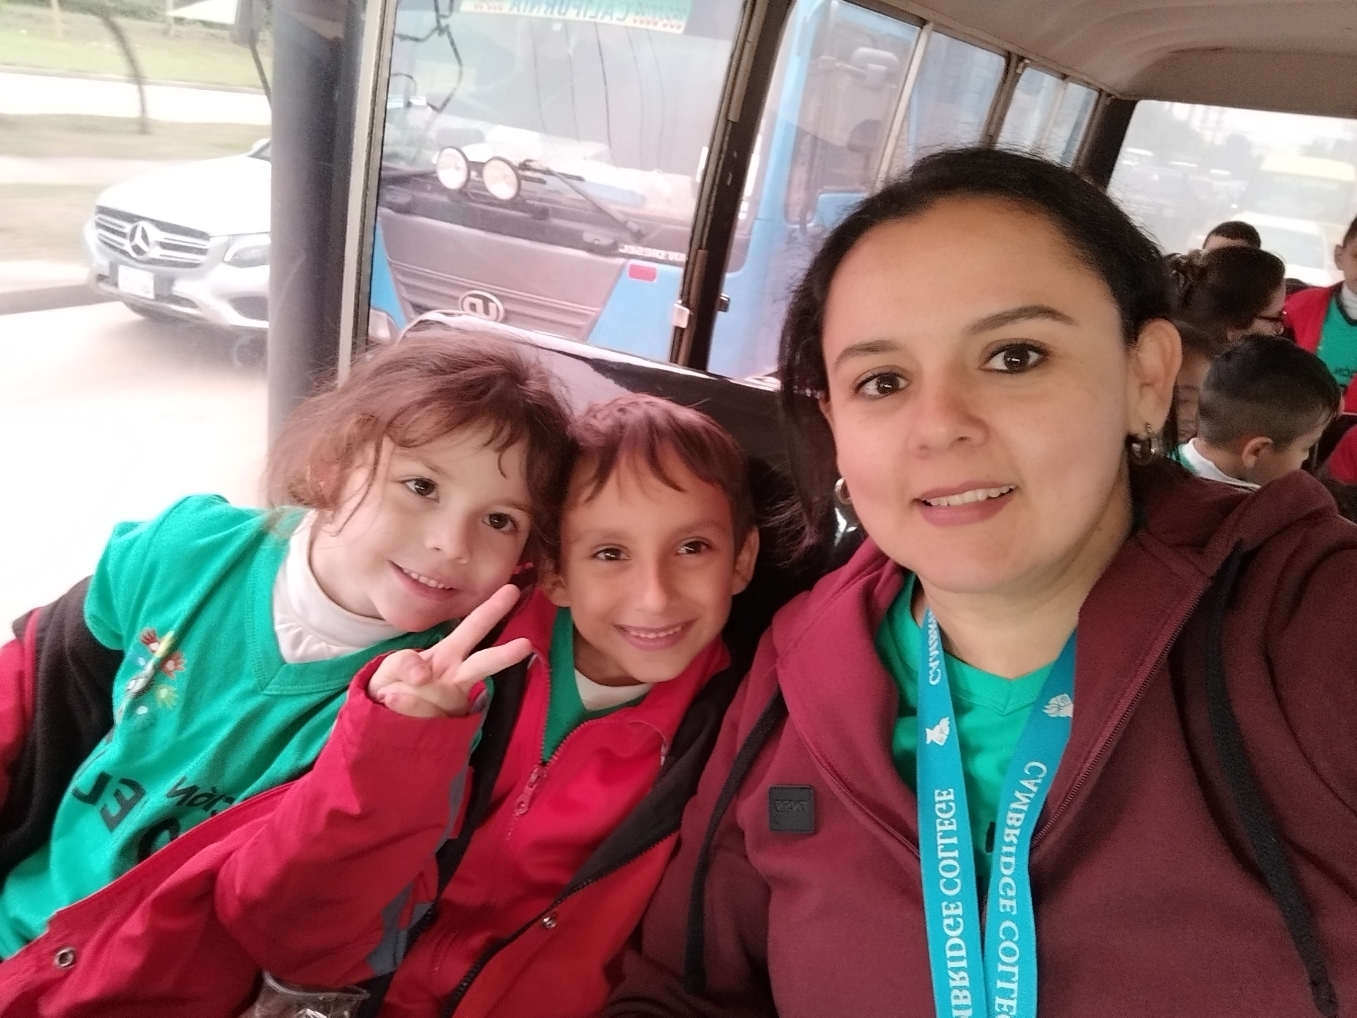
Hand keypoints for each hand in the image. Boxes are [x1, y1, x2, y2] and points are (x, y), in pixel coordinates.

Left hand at [368, 584, 532, 717]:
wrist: (382, 721)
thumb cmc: (393, 685)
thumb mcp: (390, 666)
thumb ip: (403, 662)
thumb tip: (423, 673)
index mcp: (449, 653)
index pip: (475, 626)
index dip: (492, 609)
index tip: (512, 590)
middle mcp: (458, 676)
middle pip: (483, 663)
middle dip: (503, 655)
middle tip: (526, 645)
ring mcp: (455, 704)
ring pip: (443, 694)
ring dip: (414, 695)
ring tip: (390, 694)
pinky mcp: (448, 726)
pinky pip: (427, 715)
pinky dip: (405, 706)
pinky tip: (392, 701)